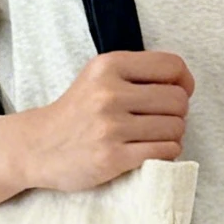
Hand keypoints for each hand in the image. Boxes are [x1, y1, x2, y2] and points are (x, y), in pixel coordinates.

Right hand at [22, 50, 194, 191]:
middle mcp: (110, 93)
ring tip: (156, 138)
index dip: (184, 82)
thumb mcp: (98, 78)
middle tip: (162, 122)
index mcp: (109, 66)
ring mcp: (110, 127)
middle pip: (177, 100)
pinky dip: (167, 154)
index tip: (179, 94)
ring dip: (173, 136)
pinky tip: (153, 152)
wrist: (38, 146)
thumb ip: (135, 74)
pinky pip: (163, 152)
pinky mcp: (112, 158)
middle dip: (178, 114)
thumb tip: (184, 84)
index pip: (171, 66)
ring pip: (174, 128)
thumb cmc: (76, 113)